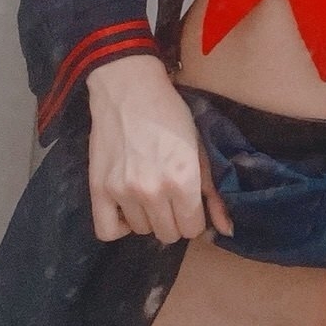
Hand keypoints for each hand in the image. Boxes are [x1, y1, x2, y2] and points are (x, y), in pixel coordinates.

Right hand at [85, 52, 232, 243]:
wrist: (129, 91)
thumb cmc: (170, 116)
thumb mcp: (200, 149)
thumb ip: (214, 192)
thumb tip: (227, 229)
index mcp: (183, 179)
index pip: (192, 229)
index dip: (194, 218)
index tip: (189, 204)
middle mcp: (153, 190)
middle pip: (168, 234)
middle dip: (174, 219)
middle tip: (170, 197)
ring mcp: (123, 191)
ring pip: (141, 231)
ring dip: (148, 218)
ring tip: (148, 193)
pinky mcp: (98, 188)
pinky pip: (107, 231)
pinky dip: (119, 226)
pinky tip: (127, 209)